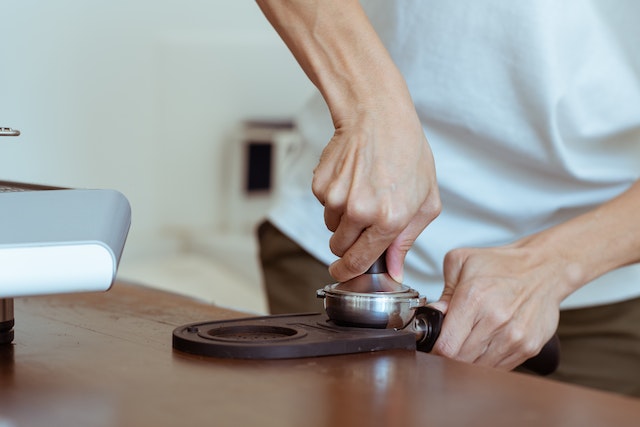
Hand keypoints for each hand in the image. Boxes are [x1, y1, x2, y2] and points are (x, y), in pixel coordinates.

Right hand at [311, 103, 440, 282]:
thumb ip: (408, 240)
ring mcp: (336, 198)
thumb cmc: (407, 153)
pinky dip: (334, 198)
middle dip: (348, 243)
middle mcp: (360, 212)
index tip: (342, 274)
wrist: (378, 116)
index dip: (348, 273)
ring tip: (362, 192)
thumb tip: (393, 269)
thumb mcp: (426, 200)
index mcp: (389, 219)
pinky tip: (352, 179)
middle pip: (339, 248)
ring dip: (343, 219)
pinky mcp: (320, 185)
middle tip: (363, 221)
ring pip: (331, 226)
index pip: (359, 262)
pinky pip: (323, 205)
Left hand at [429, 242, 563, 369]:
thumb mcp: (461, 262)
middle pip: (460, 360)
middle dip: (450, 354)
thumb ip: (443, 291)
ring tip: (470, 341)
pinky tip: (487, 344)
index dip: (435, 350)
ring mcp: (514, 337)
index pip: (446, 345)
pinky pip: (500, 368)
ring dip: (469, 360)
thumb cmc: (502, 265)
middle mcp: (495, 320)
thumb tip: (433, 313)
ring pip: (479, 367)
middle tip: (450, 342)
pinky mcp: (529, 347)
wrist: (544, 268)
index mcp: (474, 298)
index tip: (434, 346)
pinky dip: (488, 361)